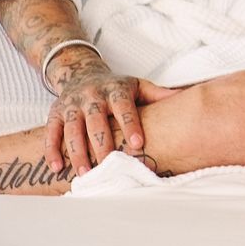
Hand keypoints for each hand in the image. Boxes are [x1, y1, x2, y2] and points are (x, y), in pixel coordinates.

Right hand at [43, 57, 175, 174]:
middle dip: (102, 143)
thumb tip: (193, 97)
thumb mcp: (139, 86)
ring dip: (77, 152)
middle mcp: (92, 96)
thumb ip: (161, 95)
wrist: (80, 72)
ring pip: (72, 129)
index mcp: (115, 89)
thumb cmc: (116, 87)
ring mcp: (71, 105)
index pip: (124, 106)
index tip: (138, 144)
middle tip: (109, 166)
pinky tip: (57, 167)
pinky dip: (52, 149)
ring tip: (86, 173)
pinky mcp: (55, 113)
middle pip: (96, 120)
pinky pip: (51, 132)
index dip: (130, 124)